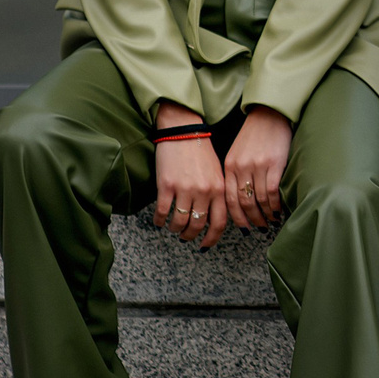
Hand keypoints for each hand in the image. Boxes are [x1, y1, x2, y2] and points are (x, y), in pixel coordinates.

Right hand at [150, 102, 228, 246]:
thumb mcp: (217, 173)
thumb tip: (213, 219)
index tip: (205, 246)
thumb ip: (217, 195)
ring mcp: (185, 189)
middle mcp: (204, 192)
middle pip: (197, 226)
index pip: (219, 223)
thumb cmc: (201, 152)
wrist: (183, 131)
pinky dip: (160, 221)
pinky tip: (159, 221)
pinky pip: (163, 212)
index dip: (212, 239)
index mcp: (219, 189)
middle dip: (190, 236)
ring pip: (179, 222)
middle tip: (185, 237)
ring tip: (172, 228)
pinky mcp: (166, 186)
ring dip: (175, 229)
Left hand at [225, 105, 292, 229]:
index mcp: (229, 167)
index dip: (236, 217)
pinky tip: (278, 210)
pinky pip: (272, 192)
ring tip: (271, 221)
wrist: (268, 115)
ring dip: (265, 214)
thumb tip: (241, 199)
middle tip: (259, 228)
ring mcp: (257, 167)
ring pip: (258, 200)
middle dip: (252, 219)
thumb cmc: (254, 135)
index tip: (243, 227)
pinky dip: (275, 205)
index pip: (229, 199)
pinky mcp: (273, 164)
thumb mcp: (237, 154)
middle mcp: (241, 168)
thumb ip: (236, 174)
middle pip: (243, 203)